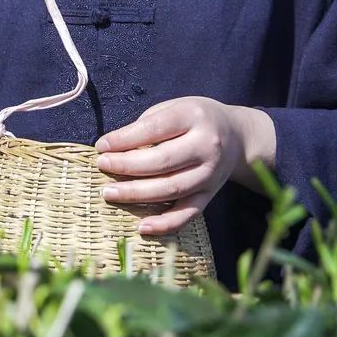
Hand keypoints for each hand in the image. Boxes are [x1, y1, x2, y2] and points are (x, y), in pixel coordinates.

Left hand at [95, 97, 276, 236]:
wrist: (236, 136)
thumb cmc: (194, 119)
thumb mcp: (173, 108)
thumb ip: (147, 125)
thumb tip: (113, 149)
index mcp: (193, 116)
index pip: (153, 129)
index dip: (124, 139)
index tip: (101, 146)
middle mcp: (207, 146)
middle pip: (162, 161)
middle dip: (127, 166)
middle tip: (102, 166)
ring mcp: (210, 174)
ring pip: (171, 189)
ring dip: (137, 194)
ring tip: (109, 192)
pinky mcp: (210, 195)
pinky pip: (187, 214)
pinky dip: (165, 224)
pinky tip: (142, 227)